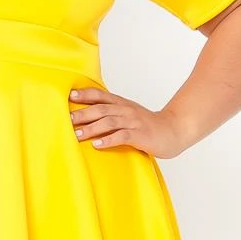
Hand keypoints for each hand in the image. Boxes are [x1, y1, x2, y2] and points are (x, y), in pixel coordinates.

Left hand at [67, 86, 187, 158]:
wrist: (173, 130)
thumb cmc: (147, 126)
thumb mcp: (128, 115)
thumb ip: (110, 114)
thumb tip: (86, 118)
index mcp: (122, 104)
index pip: (101, 96)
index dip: (85, 94)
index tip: (70, 95)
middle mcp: (126, 110)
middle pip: (101, 109)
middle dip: (83, 114)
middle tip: (67, 119)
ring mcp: (134, 122)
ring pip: (110, 122)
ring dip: (92, 128)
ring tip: (77, 135)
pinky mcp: (140, 135)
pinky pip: (122, 136)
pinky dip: (109, 140)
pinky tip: (97, 145)